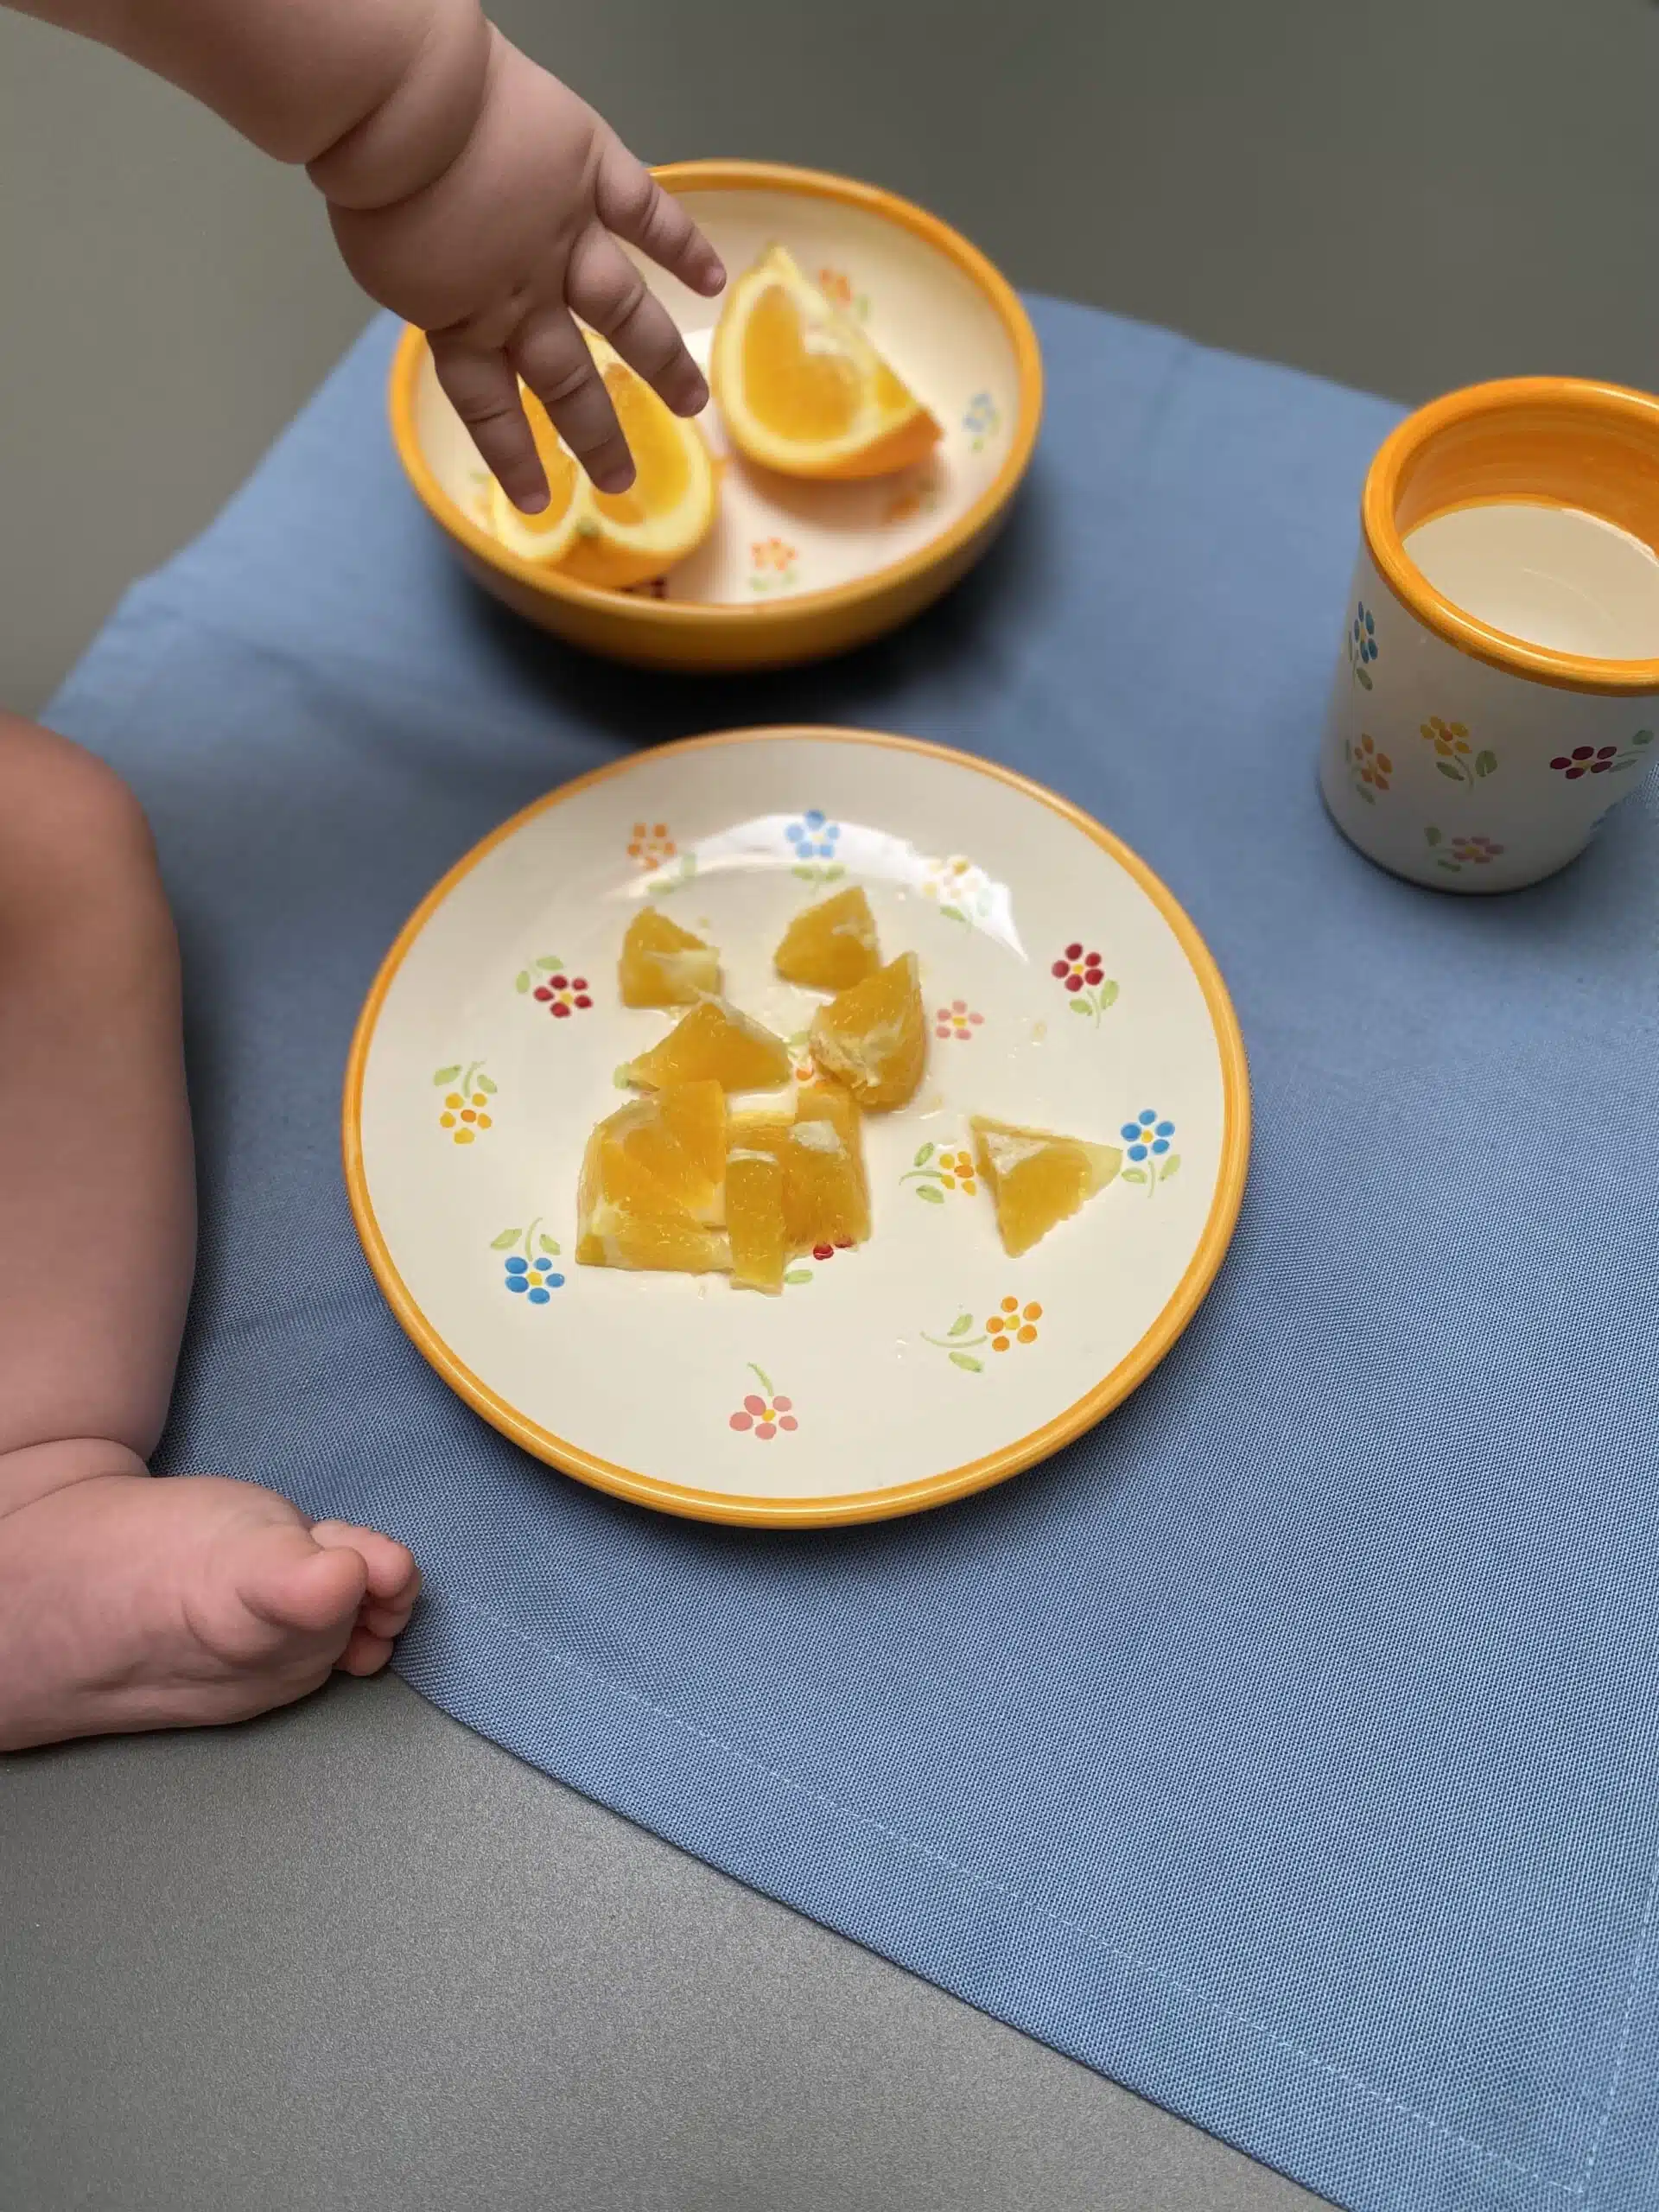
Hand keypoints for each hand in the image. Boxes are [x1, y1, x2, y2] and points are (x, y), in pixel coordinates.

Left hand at [324, 30, 724, 508]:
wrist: (399, 108)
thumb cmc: (372, 174)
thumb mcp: (384, 256)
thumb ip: (426, 282)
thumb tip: (444, 290)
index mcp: (465, 317)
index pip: (493, 407)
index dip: (514, 457)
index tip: (539, 503)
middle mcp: (524, 293)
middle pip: (568, 378)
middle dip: (598, 434)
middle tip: (625, 479)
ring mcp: (565, 235)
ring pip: (622, 313)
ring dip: (660, 361)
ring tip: (692, 404)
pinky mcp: (589, 174)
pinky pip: (645, 215)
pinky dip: (680, 246)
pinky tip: (711, 281)